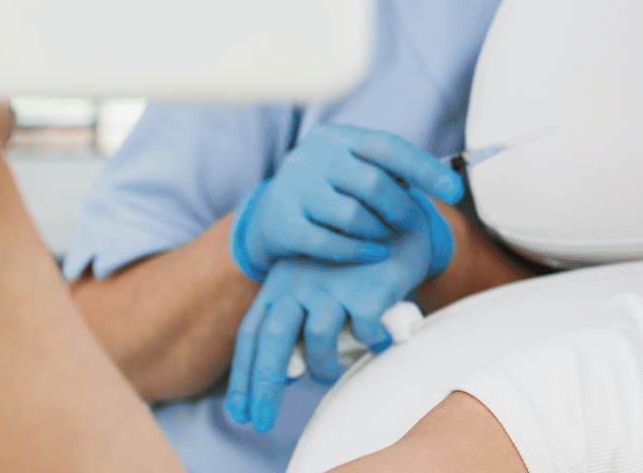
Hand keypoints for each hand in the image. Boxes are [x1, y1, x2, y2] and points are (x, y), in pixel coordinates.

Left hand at [224, 221, 436, 432]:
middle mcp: (300, 280)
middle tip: (262, 422)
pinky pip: (363, 334)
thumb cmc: (354, 263)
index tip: (240, 410)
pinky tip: (377, 339)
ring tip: (335, 367)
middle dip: (264, 388)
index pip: (252, 333)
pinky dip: (371, 343)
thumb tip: (283, 374)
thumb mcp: (315, 285)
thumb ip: (296, 321)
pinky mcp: (367, 288)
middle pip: (273, 342)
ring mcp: (333, 283)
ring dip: (325, 367)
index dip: (243, 374)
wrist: (401, 221)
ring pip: (318, 343)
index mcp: (281, 281)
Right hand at [228, 124, 462, 279]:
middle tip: (409, 222)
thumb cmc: (326, 192)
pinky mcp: (282, 223)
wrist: (268, 217)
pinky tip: (372, 253)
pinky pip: (330, 242)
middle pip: (372, 182)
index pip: (386, 146)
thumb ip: (387, 171)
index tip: (455, 190)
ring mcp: (294, 189)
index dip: (425, 168)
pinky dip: (358, 251)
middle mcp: (311, 157)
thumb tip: (443, 179)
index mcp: (335, 138)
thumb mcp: (350, 171)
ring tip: (384, 234)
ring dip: (378, 230)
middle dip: (400, 208)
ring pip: (352, 215)